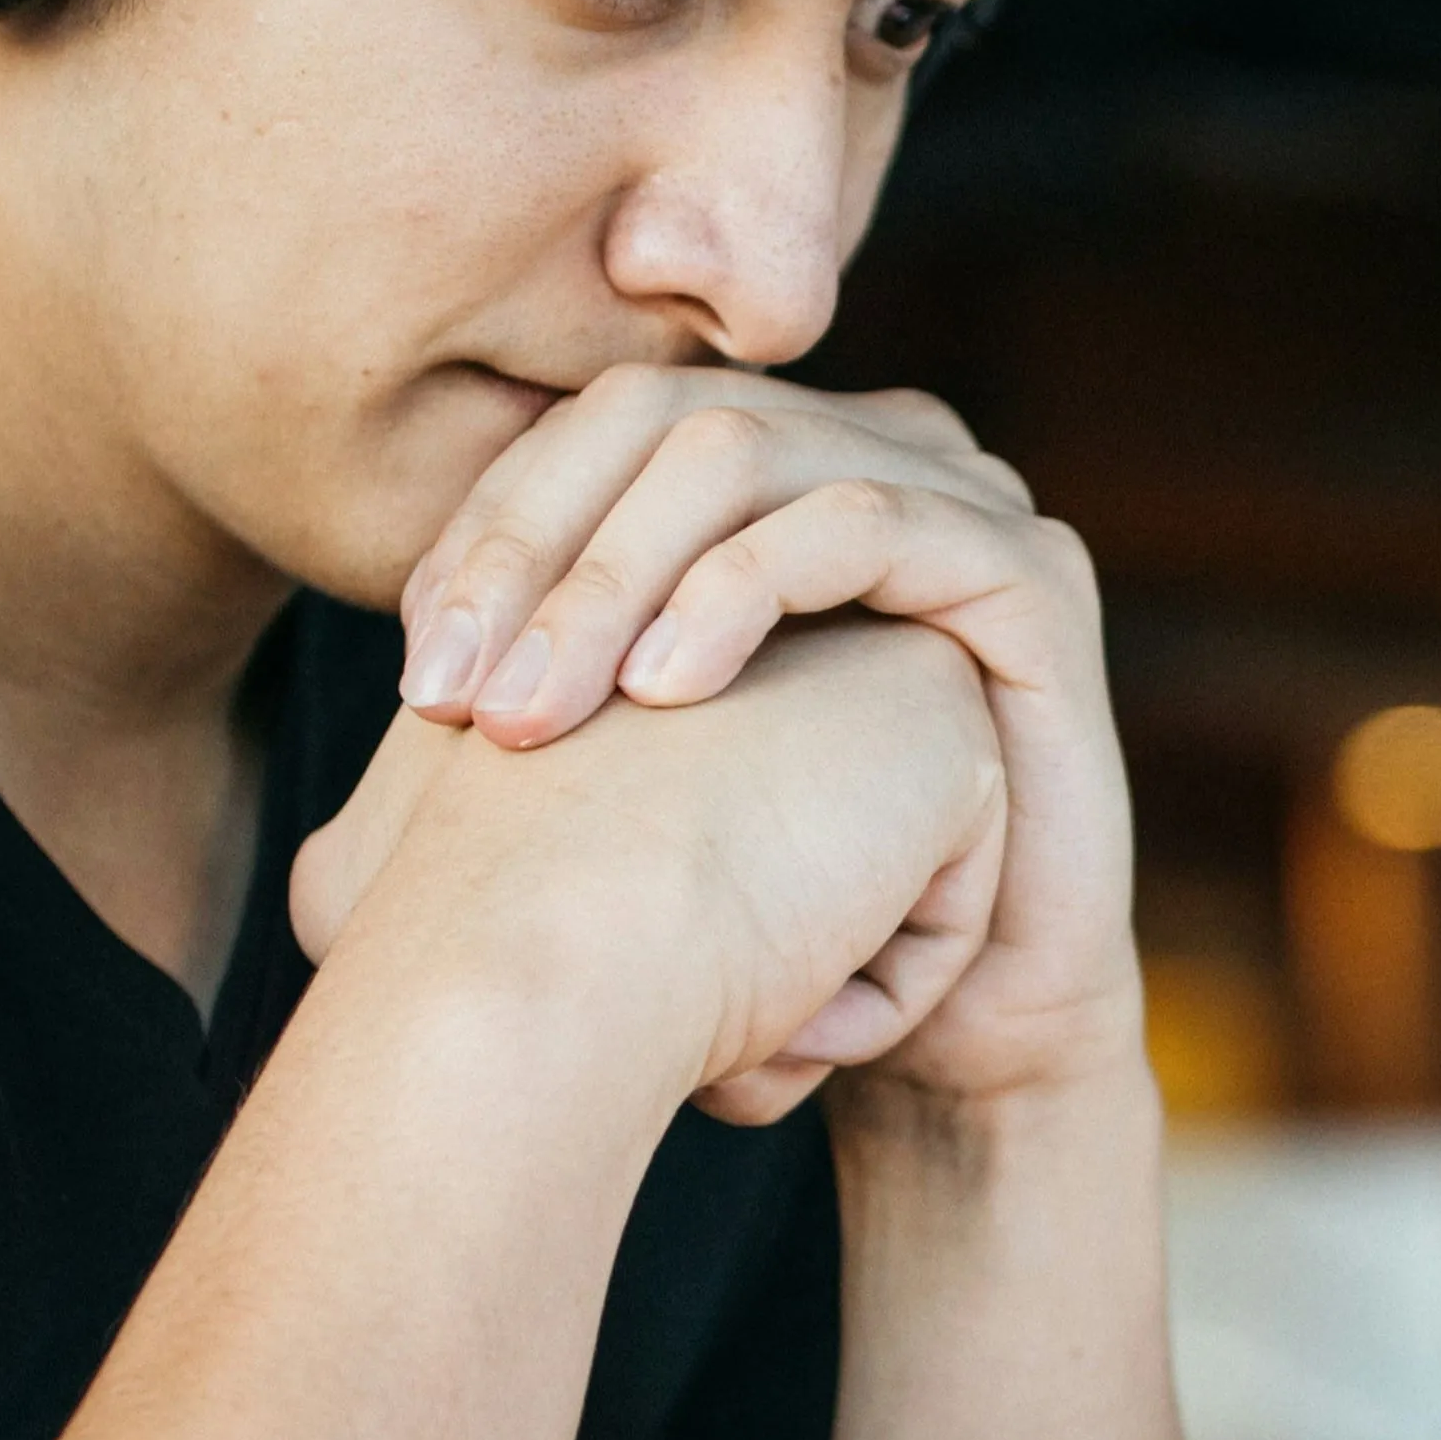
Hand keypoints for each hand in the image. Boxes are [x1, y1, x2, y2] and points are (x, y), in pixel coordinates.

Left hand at [386, 367, 1142, 1114]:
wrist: (960, 1020)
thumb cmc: (790, 903)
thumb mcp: (639, 774)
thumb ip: (552, 673)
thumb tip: (411, 637)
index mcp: (774, 472)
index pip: (595, 430)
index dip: (490, 528)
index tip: (418, 675)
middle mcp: (868, 452)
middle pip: (657, 418)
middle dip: (535, 550)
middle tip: (454, 698)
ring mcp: (959, 496)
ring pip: (744, 453)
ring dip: (614, 576)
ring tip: (536, 715)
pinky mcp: (1029, 569)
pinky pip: (861, 523)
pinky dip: (742, 589)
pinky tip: (664, 692)